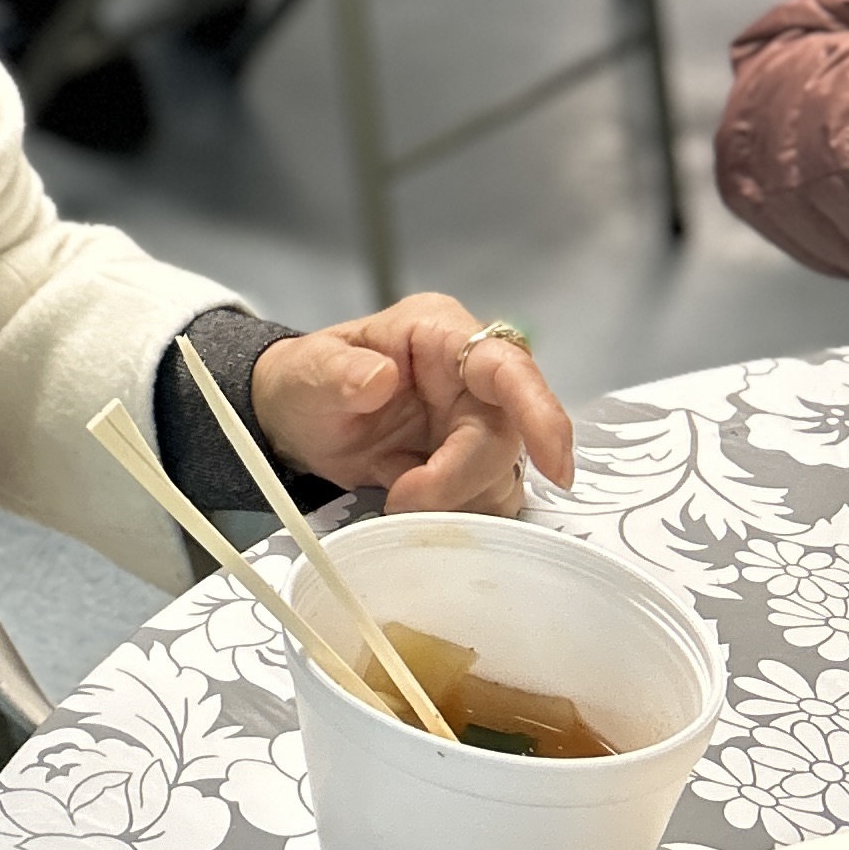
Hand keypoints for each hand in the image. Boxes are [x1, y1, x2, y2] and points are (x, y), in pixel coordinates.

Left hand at [250, 295, 574, 517]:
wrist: (293, 422)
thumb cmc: (306, 381)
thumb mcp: (308, 371)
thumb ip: (339, 372)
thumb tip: (380, 377)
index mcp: (440, 335)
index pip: (508, 367)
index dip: (540, 413)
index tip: (555, 467)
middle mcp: (470, 379)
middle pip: (505, 437)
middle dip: (461, 477)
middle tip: (402, 495)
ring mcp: (472, 424)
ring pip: (501, 476)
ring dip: (459, 500)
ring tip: (397, 492)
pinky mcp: (466, 466)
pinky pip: (484, 500)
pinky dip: (454, 514)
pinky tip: (407, 500)